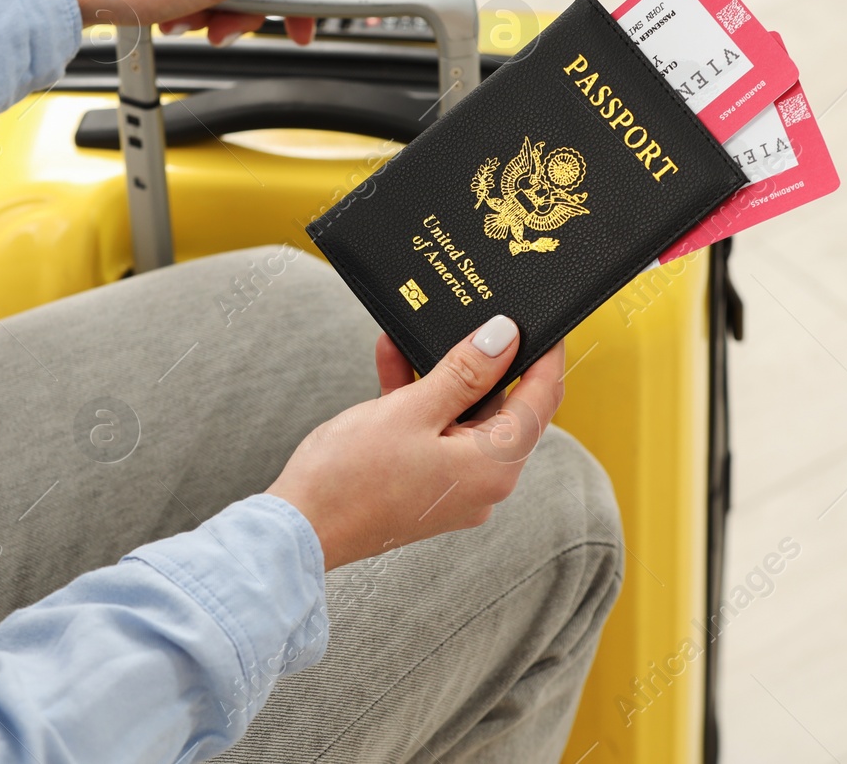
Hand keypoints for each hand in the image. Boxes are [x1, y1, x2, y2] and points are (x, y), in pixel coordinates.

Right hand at [266, 316, 565, 570]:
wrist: (300, 529)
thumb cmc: (351, 476)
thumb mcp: (411, 410)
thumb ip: (464, 372)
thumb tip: (505, 337)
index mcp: (494, 467)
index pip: (541, 399)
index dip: (546, 354)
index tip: (543, 318)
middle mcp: (483, 483)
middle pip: (501, 407)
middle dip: (477, 359)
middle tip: (468, 316)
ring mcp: (454, 487)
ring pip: (461, 416)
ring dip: (438, 375)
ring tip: (409, 335)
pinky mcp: (425, 485)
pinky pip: (434, 433)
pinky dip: (418, 401)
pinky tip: (390, 363)